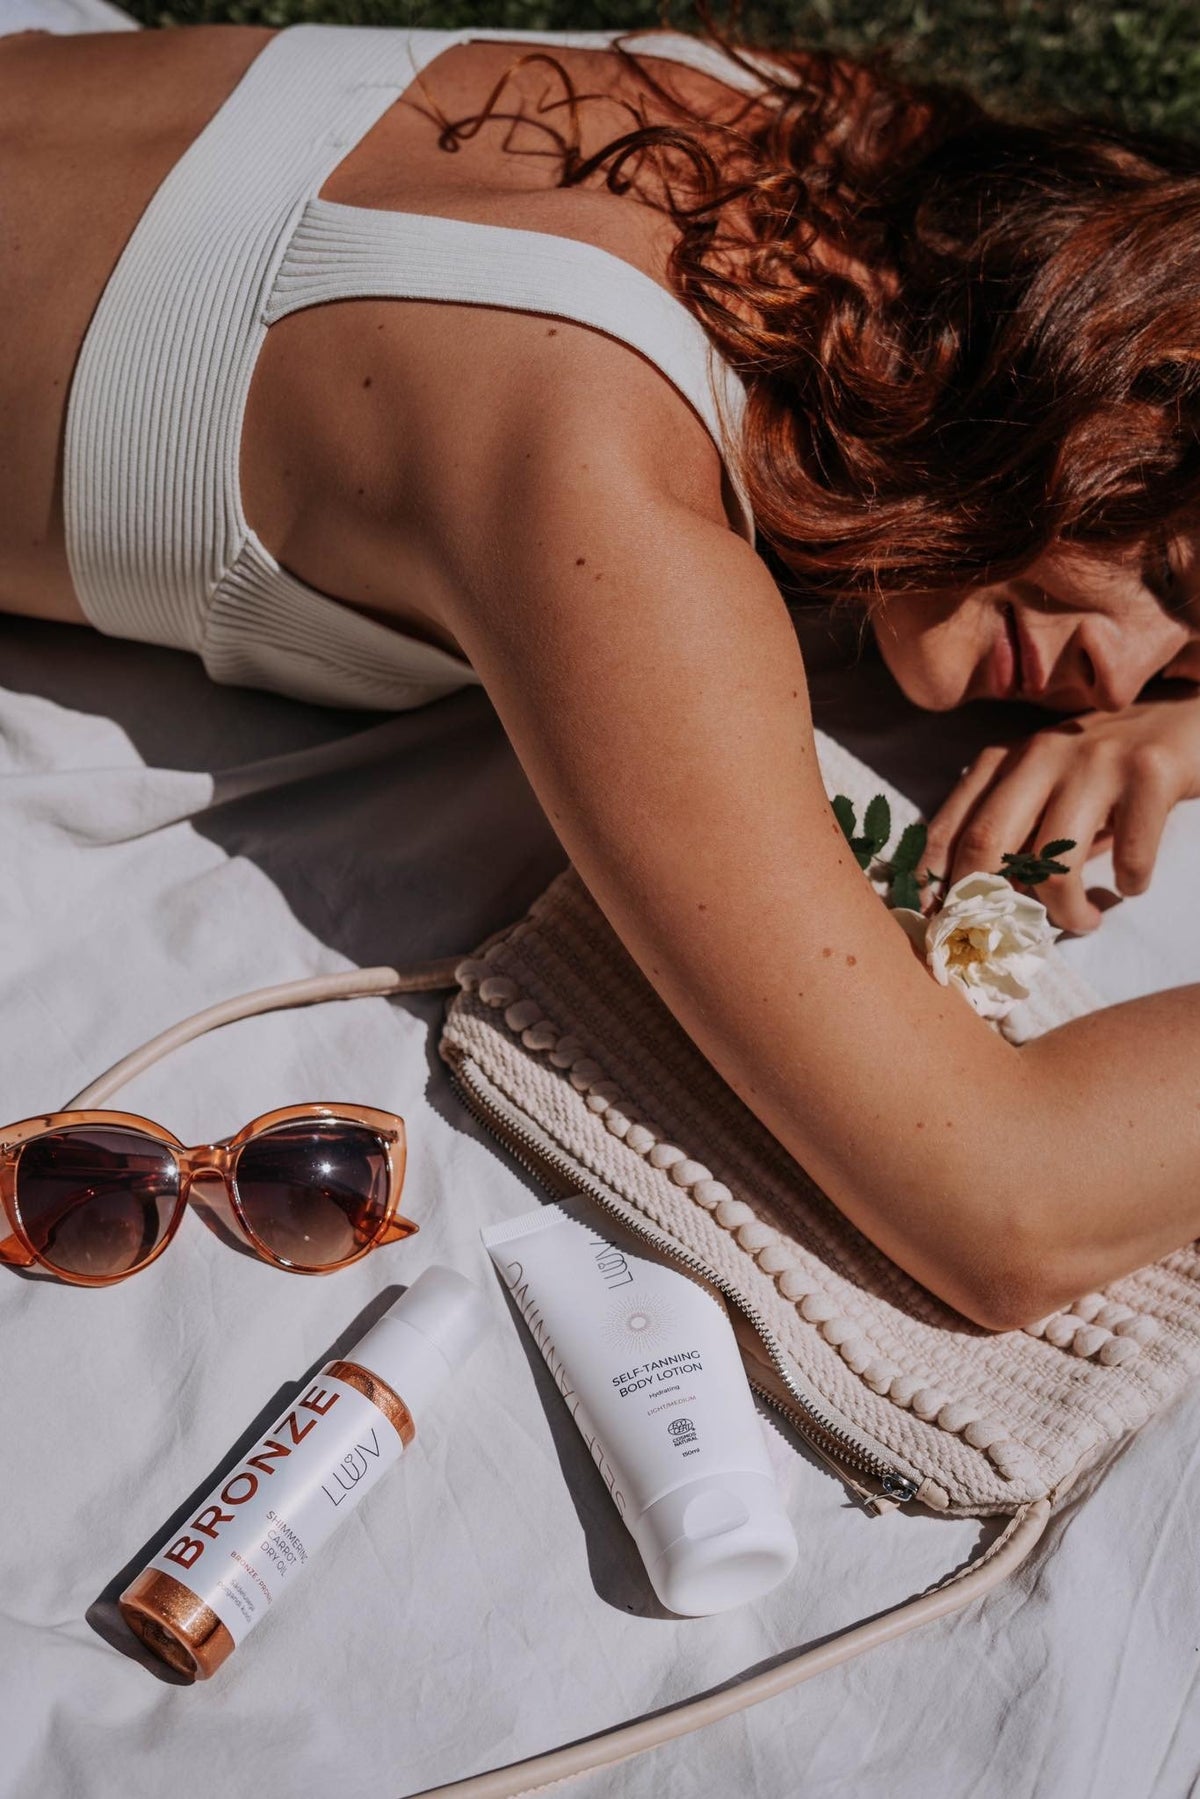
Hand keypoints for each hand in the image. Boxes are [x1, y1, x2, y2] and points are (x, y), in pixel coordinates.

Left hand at [924, 691, 1199, 932]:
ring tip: (1082, 920)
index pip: (949, 827)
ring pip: (1054, 862)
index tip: (939, 924)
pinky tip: (1131, 883)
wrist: (1186, 715)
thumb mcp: (1046, 784)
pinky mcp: (1150, 773)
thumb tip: (970, 901)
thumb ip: (1011, 828)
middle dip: (983, 903)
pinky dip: (1129, 884)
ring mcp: (1095, 760)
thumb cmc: (1107, 764)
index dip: (934, 884)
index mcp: (1005, 759)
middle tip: (1003, 935)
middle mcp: (1041, 754)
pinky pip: (1129, 856)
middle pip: (985, 841)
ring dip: (1065, 911)